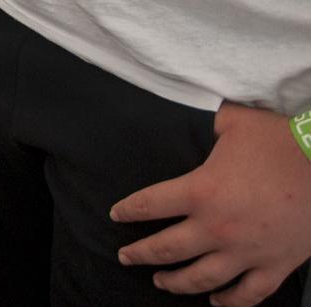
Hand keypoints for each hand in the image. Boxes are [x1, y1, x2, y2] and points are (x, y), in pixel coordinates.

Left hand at [113, 103, 310, 305]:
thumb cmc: (279, 141)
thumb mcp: (231, 122)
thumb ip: (200, 122)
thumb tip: (178, 107)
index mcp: (201, 191)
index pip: (149, 205)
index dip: (128, 211)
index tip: (116, 216)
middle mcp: (218, 228)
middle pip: (167, 249)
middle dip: (140, 254)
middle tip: (126, 256)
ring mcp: (248, 251)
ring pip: (202, 278)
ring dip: (176, 282)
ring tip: (160, 281)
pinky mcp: (276, 265)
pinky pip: (249, 294)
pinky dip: (230, 302)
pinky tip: (216, 301)